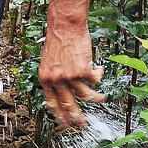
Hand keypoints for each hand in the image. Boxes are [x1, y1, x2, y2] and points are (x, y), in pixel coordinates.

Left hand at [38, 0, 105, 129]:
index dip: (59, 114)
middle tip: (82, 123)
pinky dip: (98, 75)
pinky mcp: (83, 70)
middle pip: (68, 104)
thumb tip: (66, 89)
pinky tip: (99, 69)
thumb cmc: (59, 38)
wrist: (65, 24)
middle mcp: (56, 79)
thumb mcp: (50, 60)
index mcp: (45, 78)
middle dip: (77, 116)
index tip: (65, 122)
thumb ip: (55, 75)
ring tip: (101, 98)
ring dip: (95, 97)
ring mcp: (70, 76)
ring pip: (85, 94)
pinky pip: (94, 80)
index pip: (51, 102)